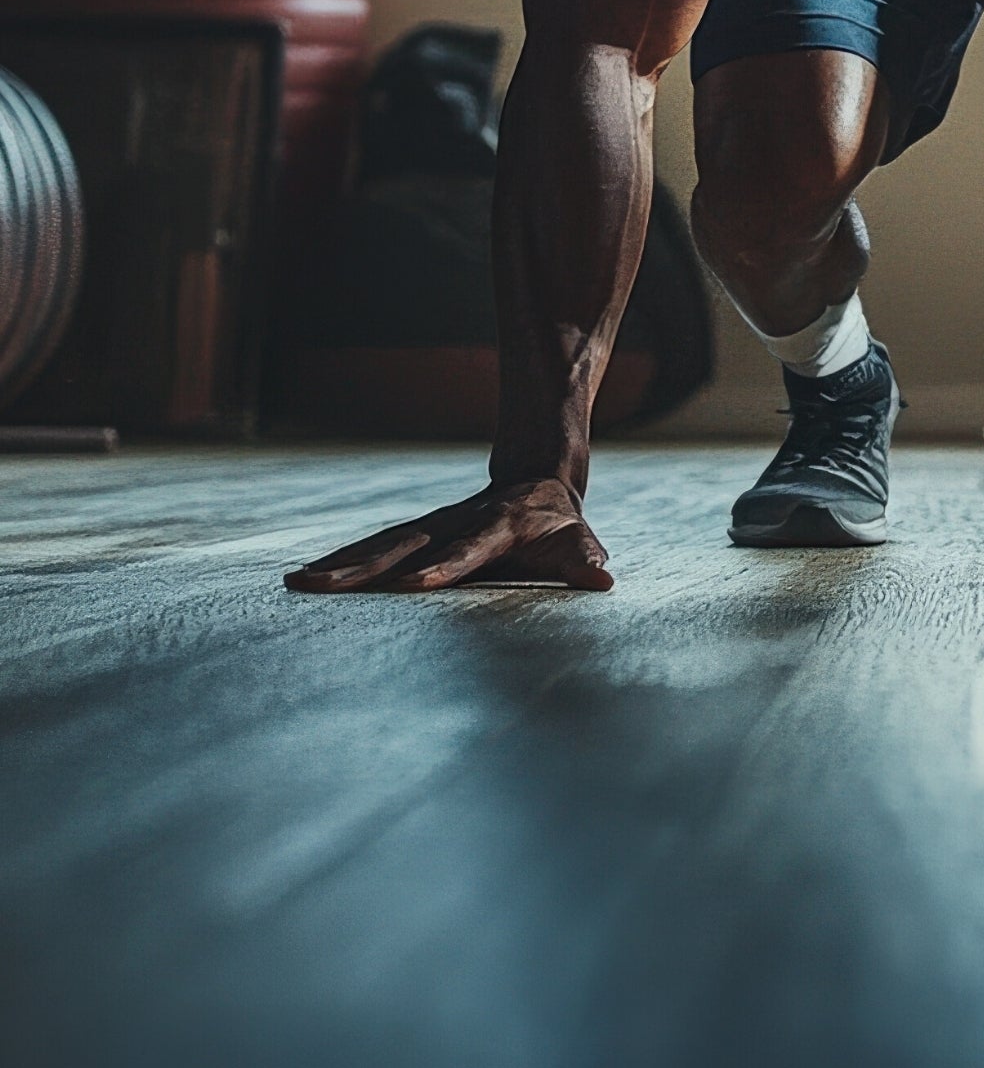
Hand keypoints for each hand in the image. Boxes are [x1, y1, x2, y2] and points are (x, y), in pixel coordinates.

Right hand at [283, 478, 613, 592]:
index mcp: (495, 528)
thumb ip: (584, 560)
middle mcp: (452, 524)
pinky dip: (337, 563)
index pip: (468, 550)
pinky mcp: (412, 534)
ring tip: (295, 585)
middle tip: (318, 587)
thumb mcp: (576, 541)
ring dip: (337, 566)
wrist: (534, 479)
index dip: (444, 566)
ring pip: (378, 546)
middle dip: (362, 569)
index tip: (415, 584)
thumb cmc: (558, 525)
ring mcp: (427, 526)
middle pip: (404, 547)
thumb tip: (603, 580)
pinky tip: (302, 580)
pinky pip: (371, 548)